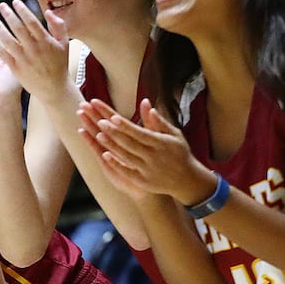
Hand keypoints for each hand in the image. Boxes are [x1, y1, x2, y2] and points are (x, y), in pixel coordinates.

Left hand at [0, 1, 70, 102]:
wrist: (54, 88)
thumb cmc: (60, 64)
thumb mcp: (65, 43)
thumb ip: (58, 26)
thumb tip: (48, 12)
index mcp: (46, 41)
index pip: (31, 21)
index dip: (22, 10)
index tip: (15, 2)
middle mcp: (34, 49)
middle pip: (17, 28)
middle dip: (8, 15)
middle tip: (1, 6)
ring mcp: (24, 59)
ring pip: (8, 40)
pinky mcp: (16, 69)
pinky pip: (4, 54)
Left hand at [78, 98, 214, 204]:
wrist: (186, 180)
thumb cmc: (179, 153)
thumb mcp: (174, 135)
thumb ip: (158, 121)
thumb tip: (145, 103)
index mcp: (160, 142)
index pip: (139, 132)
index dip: (125, 125)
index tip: (112, 116)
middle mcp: (153, 155)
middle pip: (129, 142)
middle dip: (113, 131)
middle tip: (99, 121)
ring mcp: (147, 168)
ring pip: (125, 155)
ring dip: (111, 145)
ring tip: (97, 134)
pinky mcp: (143, 180)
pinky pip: (127, 171)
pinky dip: (116, 163)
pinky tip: (104, 155)